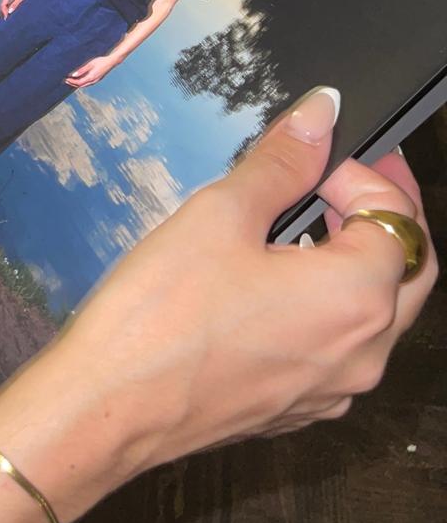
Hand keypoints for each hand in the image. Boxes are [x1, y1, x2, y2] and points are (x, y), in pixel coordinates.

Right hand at [0, 0, 38, 17]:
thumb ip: (15, 4)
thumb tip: (9, 11)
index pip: (2, 5)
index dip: (3, 12)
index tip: (6, 17)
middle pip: (1, 4)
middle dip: (2, 11)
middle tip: (6, 18)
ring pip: (3, 2)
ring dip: (4, 8)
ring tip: (7, 14)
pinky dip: (5, 4)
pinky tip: (9, 8)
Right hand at [36, 88, 435, 483]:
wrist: (112, 406)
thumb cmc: (162, 313)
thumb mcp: (220, 212)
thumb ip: (282, 161)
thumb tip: (319, 113)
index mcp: (357, 297)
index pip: (396, 217)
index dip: (360, 174)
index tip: (313, 157)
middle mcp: (363, 352)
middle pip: (410, 271)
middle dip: (385, 216)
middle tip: (345, 177)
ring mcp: (333, 389)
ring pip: (379, 316)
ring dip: (360, 263)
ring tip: (307, 224)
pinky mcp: (299, 409)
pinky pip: (341, 350)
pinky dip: (331, 307)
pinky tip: (276, 284)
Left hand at [65, 54, 116, 86]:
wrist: (111, 62)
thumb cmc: (100, 61)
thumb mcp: (90, 64)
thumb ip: (82, 70)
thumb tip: (73, 75)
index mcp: (91, 77)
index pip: (79, 83)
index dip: (71, 82)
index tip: (66, 79)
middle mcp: (93, 81)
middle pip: (81, 85)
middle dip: (73, 84)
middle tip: (66, 81)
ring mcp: (96, 81)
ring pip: (84, 85)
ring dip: (77, 84)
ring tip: (71, 81)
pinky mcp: (97, 79)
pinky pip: (88, 83)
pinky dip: (82, 83)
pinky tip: (80, 79)